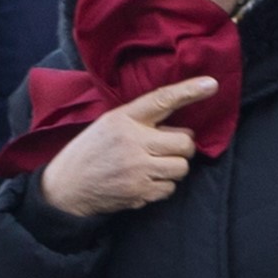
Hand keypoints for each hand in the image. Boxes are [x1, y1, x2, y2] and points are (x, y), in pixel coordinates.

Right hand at [40, 76, 217, 215]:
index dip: (189, 91)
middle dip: (181, 147)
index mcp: (125, 118)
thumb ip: (144, 121)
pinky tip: (145, 180)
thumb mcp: (111, 123)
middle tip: (165, 148)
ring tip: (153, 165)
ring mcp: (138, 169)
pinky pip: (170, 189)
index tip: (211, 84)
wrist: (66, 187)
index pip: (163, 99)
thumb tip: (183, 131)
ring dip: (173, 167)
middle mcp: (134, 142)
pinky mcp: (140, 193)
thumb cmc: (91, 150)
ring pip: (181, 168)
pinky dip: (163, 186)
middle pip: (185, 143)